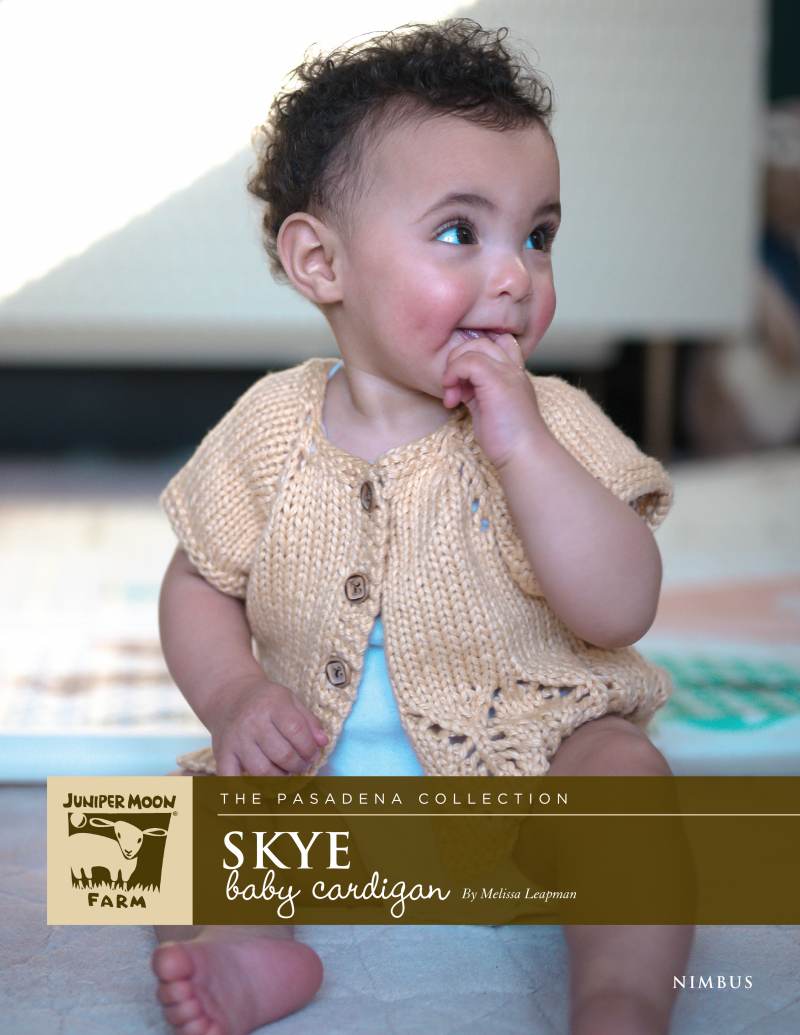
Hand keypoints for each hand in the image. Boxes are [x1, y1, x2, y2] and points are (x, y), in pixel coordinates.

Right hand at [207, 675, 328, 775]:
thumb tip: (323, 743)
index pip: (296, 731)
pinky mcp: (222, 754)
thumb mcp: (290, 700)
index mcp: (272, 705)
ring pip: (262, 772)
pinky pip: (232, 780)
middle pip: (282, 755)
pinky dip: (247, 791)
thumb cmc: (266, 700)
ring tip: (286, 773)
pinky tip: (262, 787)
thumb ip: (309, 721)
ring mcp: (236, 740)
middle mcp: (252, 722)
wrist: (228, 695)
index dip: (310, 748)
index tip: (313, 754)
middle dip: (298, 765)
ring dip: (280, 779)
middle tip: (301, 765)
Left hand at [442, 332, 545, 469]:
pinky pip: (468, 362)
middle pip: (482, 340)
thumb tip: (458, 386)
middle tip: (452, 389)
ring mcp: (507, 373)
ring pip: (475, 346)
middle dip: (459, 359)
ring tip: (452, 395)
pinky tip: (452, 399)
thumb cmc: (507, 441)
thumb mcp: (487, 410)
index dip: (472, 355)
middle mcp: (513, 369)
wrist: (524, 455)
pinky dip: (453, 375)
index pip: (497, 343)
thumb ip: (476, 393)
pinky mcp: (497, 381)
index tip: (462, 384)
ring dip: (454, 367)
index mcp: (513, 375)